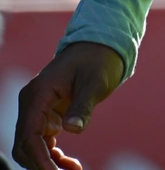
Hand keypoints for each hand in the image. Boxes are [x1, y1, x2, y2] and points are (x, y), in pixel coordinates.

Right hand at [12, 42, 124, 169]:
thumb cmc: (98, 61)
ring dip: (46, 163)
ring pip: (31, 146)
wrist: (99, 47)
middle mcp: (32, 101)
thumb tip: (73, 129)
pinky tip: (69, 163)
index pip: (30, 134)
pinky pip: (41, 141)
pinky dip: (51, 155)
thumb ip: (83, 105)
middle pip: (25, 144)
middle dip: (41, 165)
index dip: (39, 159)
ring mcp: (36, 108)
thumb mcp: (95, 82)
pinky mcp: (45, 113)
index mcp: (39, 92)